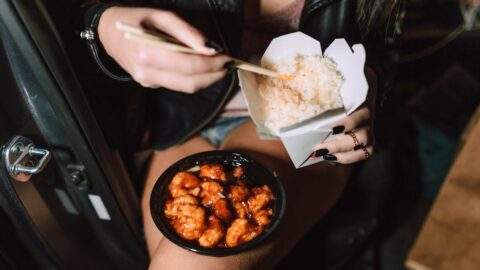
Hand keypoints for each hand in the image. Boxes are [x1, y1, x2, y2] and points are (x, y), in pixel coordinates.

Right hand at [98, 7, 230, 92]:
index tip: (226, 57)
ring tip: (218, 67)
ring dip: (206, 79)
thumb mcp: (160, 16)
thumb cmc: (135, 19)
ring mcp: (147, 81)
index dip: (211, 64)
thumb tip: (209, 47)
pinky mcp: (149, 85)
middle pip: (190, 83)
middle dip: (213, 76)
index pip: (188, 65)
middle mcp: (146, 72)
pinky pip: (176, 85)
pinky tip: (200, 67)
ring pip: (185, 88)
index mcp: (147, 52)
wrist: (106, 33)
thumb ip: (186, 32)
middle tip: (227, 65)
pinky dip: (193, 78)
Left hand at [313, 66, 376, 163]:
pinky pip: (362, 155)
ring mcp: (369, 133)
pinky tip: (331, 158)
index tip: (332, 129)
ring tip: (324, 155)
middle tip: (318, 147)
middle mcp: (368, 121)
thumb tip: (301, 93)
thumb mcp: (337, 90)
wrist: (362, 92)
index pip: (359, 116)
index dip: (348, 123)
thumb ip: (325, 92)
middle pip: (360, 136)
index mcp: (362, 106)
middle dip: (338, 144)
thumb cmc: (344, 93)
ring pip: (363, 149)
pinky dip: (346, 159)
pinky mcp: (368, 143)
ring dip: (342, 155)